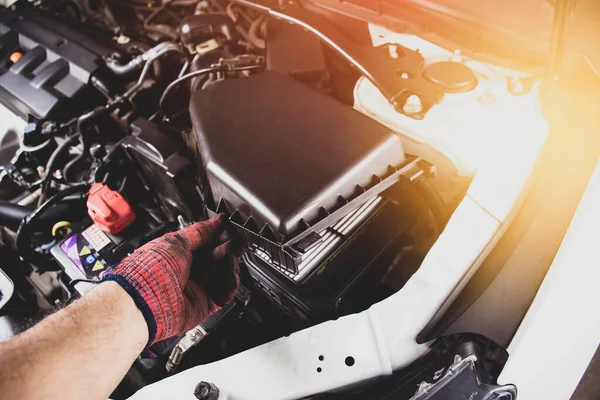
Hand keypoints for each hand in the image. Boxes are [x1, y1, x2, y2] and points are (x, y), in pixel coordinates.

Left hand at [101, 214, 239, 344]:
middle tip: (234, 246)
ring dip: (232, 267)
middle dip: (229, 251)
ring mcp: (196, 288)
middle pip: (219, 259)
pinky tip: (231, 277)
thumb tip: (218, 220)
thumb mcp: (177, 241)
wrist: (142, 301)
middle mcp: (189, 271)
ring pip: (225, 276)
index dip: (221, 237)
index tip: (230, 232)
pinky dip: (231, 287)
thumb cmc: (150, 271)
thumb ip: (201, 231)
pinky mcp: (203, 305)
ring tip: (229, 261)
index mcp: (180, 253)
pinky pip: (225, 295)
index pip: (208, 243)